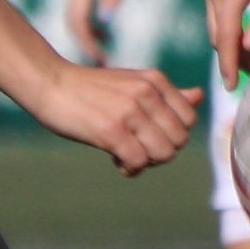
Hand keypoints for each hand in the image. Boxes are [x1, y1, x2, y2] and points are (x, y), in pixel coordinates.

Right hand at [27, 60, 199, 175]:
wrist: (50, 83)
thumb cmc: (92, 88)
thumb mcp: (134, 83)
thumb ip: (168, 94)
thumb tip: (199, 96)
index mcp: (156, 80)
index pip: (189, 120)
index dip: (172, 136)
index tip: (149, 136)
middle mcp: (147, 93)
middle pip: (179, 141)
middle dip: (161, 152)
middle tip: (137, 148)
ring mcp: (130, 111)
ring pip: (163, 154)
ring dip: (147, 162)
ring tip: (126, 154)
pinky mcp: (111, 130)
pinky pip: (138, 162)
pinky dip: (129, 168)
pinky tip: (115, 160)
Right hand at [64, 0, 145, 60]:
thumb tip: (103, 21)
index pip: (77, 21)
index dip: (86, 43)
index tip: (100, 61)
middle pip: (72, 22)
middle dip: (84, 45)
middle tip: (101, 66)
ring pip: (75, 17)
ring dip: (86, 36)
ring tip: (103, 54)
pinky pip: (80, 9)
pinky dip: (88, 25)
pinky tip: (104, 34)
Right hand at [203, 0, 249, 87]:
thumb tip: (247, 48)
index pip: (226, 33)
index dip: (228, 62)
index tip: (231, 86)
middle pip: (218, 34)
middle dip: (231, 58)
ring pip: (216, 29)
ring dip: (231, 48)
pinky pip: (218, 18)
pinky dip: (230, 34)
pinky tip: (246, 45)